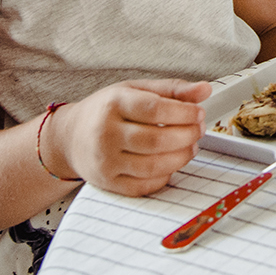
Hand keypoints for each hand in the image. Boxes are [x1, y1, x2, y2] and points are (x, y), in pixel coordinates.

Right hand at [49, 79, 210, 195]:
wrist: (70, 136)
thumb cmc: (106, 110)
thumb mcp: (136, 89)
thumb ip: (172, 89)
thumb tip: (205, 90)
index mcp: (114, 104)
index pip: (154, 109)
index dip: (184, 112)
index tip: (198, 112)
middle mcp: (106, 134)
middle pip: (156, 140)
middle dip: (187, 135)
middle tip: (199, 129)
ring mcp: (106, 161)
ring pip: (152, 166)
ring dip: (181, 157)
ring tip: (190, 146)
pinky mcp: (108, 183)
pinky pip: (144, 185)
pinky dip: (165, 176)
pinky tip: (172, 162)